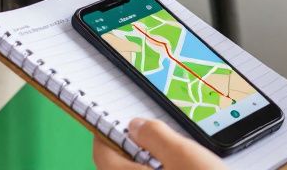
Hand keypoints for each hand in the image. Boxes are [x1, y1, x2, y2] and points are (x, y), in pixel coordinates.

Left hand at [92, 118, 225, 169]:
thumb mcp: (184, 155)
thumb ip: (155, 136)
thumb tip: (135, 126)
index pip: (102, 154)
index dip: (106, 134)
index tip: (115, 121)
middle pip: (116, 169)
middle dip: (129, 150)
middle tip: (147, 136)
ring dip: (143, 166)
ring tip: (169, 156)